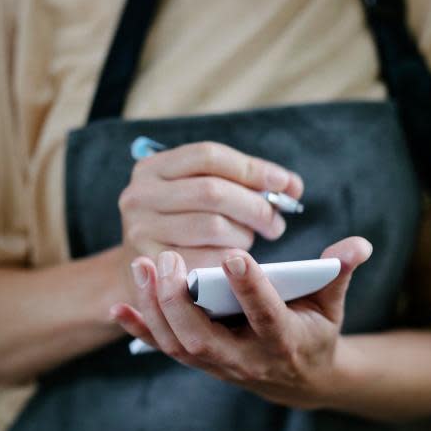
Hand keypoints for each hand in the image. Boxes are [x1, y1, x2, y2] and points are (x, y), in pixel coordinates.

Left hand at [110, 237, 372, 409]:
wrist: (299, 381)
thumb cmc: (314, 330)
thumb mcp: (332, 305)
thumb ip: (339, 273)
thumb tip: (359, 243)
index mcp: (284, 340)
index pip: (266, 314)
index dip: (251, 288)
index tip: (233, 254)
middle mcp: (247, 358)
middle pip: (206, 336)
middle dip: (182, 301)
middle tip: (169, 259)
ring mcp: (218, 364)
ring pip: (180, 343)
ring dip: (155, 308)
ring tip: (142, 265)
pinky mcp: (199, 362)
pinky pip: (165, 348)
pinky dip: (140, 329)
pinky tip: (118, 306)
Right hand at [117, 141, 302, 300]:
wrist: (144, 275)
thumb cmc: (183, 227)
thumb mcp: (198, 195)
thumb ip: (242, 184)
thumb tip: (292, 186)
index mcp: (152, 168)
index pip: (209, 156)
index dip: (252, 169)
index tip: (285, 184)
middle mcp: (138, 196)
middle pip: (212, 191)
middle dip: (255, 206)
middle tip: (277, 223)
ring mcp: (140, 232)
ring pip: (213, 226)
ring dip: (243, 235)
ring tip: (249, 242)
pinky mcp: (151, 267)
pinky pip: (206, 260)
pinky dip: (231, 260)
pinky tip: (238, 263)